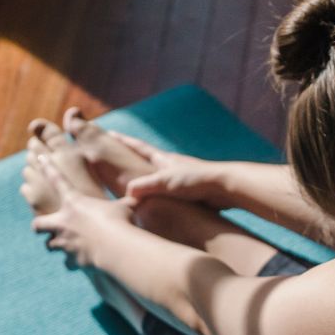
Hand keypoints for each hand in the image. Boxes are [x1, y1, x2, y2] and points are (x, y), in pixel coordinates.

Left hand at [30, 153, 136, 267]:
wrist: (115, 247)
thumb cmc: (121, 221)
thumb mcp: (127, 206)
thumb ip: (128, 203)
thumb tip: (140, 196)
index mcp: (74, 202)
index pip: (57, 179)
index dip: (47, 167)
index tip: (40, 158)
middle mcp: (63, 222)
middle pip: (38, 224)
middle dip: (40, 226)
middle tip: (44, 226)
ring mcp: (65, 243)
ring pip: (49, 246)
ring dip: (57, 246)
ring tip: (65, 246)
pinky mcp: (72, 260)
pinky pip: (68, 263)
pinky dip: (73, 263)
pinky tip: (81, 262)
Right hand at [112, 132, 228, 207]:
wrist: (226, 187)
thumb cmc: (197, 181)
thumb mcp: (166, 182)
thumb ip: (145, 186)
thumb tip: (127, 192)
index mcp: (163, 160)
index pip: (138, 147)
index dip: (122, 141)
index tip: (108, 132)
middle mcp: (170, 166)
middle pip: (145, 159)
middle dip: (130, 156)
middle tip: (115, 153)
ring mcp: (180, 178)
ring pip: (156, 177)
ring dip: (143, 176)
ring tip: (132, 180)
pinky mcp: (188, 192)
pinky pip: (166, 192)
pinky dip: (156, 194)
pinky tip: (155, 202)